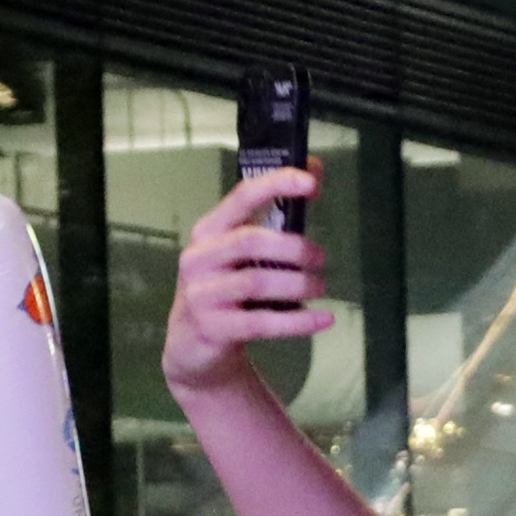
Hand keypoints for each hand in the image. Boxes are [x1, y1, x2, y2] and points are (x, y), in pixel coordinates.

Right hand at [162, 161, 333, 395]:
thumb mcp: (240, 253)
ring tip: (320, 286)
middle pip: (250, 241)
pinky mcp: (213, 328)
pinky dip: (298, 322)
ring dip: (298, 284)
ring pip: (256, 282)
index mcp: (209, 231)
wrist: (192, 344)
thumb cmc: (224, 288)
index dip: (276, 185)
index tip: (311, 182)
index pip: (241, 197)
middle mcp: (199, 258)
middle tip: (320, 257)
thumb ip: (273, 217)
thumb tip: (314, 170)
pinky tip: (324, 319)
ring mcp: (202, 294)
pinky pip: (262, 323)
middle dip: (293, 247)